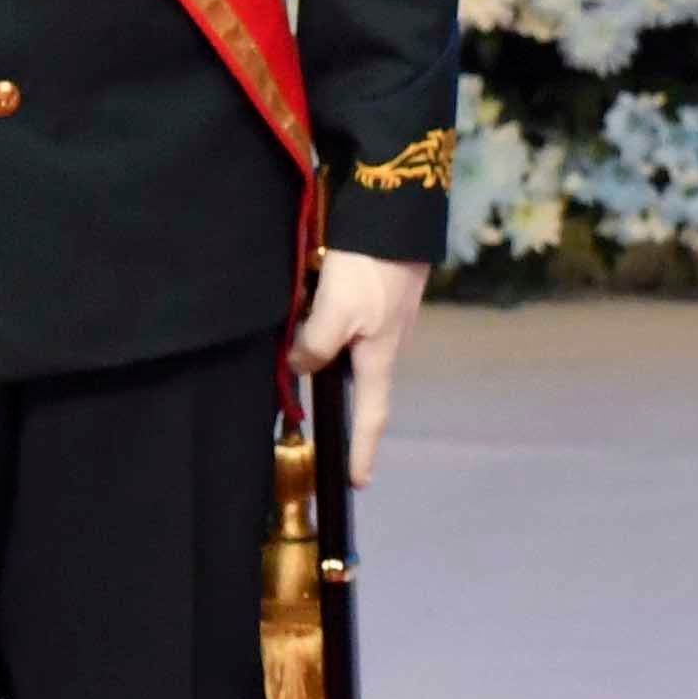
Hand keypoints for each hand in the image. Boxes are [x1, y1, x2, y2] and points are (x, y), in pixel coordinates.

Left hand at [290, 253, 429, 478]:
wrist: (396, 216)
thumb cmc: (369, 268)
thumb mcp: (335, 311)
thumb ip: (315, 345)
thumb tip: (300, 366)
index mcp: (379, 356)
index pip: (371, 415)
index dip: (363, 450)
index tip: (358, 482)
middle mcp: (384, 344)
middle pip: (361, 385)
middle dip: (342, 407)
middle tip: (316, 423)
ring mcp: (384, 321)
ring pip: (352, 354)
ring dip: (331, 364)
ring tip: (302, 366)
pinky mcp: (377, 297)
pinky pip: (348, 329)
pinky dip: (329, 335)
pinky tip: (314, 322)